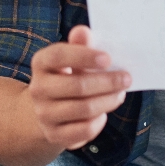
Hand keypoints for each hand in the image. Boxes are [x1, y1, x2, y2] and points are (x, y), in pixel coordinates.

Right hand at [28, 25, 130, 149]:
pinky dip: (99, 121)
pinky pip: (84, 130)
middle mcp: (38, 89)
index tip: (108, 58)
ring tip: (120, 94)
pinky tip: (103, 113)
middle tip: (126, 78)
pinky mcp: (53, 134)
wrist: (46, 110)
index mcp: (41, 63)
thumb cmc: (66, 77)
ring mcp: (44, 114)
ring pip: (84, 109)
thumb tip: (83, 31)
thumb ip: (79, 45)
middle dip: (107, 82)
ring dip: (108, 101)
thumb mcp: (71, 59)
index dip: (84, 56)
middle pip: (77, 86)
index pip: (59, 55)